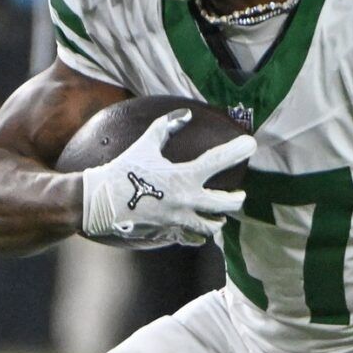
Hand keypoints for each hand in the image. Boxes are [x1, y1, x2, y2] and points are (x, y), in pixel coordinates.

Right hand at [77, 112, 253, 245]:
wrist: (100, 202)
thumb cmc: (123, 170)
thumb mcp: (145, 144)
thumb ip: (166, 127)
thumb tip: (185, 114)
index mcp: (184, 177)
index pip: (219, 161)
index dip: (237, 150)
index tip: (251, 144)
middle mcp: (187, 201)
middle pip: (226, 204)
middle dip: (236, 199)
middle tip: (240, 194)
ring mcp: (179, 220)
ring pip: (212, 226)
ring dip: (218, 219)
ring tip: (220, 216)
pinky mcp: (169, 233)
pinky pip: (192, 238)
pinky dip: (198, 235)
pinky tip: (200, 232)